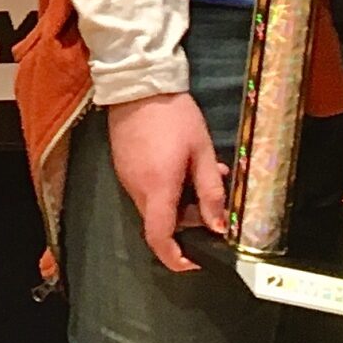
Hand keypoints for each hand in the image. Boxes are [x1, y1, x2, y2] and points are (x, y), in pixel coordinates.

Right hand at [104, 91, 227, 272]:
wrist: (138, 83)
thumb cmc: (174, 116)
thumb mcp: (201, 150)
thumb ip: (211, 190)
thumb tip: (219, 226)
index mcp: (158, 189)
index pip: (160, 239)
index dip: (176, 259)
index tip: (195, 260)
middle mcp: (137, 189)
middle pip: (161, 222)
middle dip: (188, 220)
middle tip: (212, 201)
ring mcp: (126, 177)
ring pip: (154, 205)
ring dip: (179, 200)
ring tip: (201, 173)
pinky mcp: (123, 165)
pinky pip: (145, 188)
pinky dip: (165, 187)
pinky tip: (181, 163)